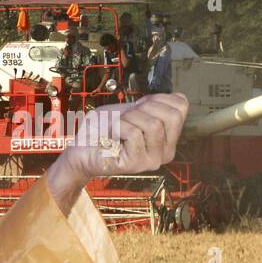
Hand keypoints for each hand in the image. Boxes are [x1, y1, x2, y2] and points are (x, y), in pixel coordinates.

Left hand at [60, 92, 189, 182]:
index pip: (181, 107)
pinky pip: (134, 133)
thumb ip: (157, 104)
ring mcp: (153, 160)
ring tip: (117, 129)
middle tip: (126, 119)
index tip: (136, 109)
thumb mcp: (133, 109)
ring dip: (129, 119)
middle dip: (144, 108)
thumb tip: (180, 98)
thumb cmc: (104, 128)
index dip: (156, 98)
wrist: (80, 146)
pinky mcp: (137, 164)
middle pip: (172, 116)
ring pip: (154, 125)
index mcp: (169, 138)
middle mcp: (166, 152)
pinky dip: (117, 128)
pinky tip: (111, 138)